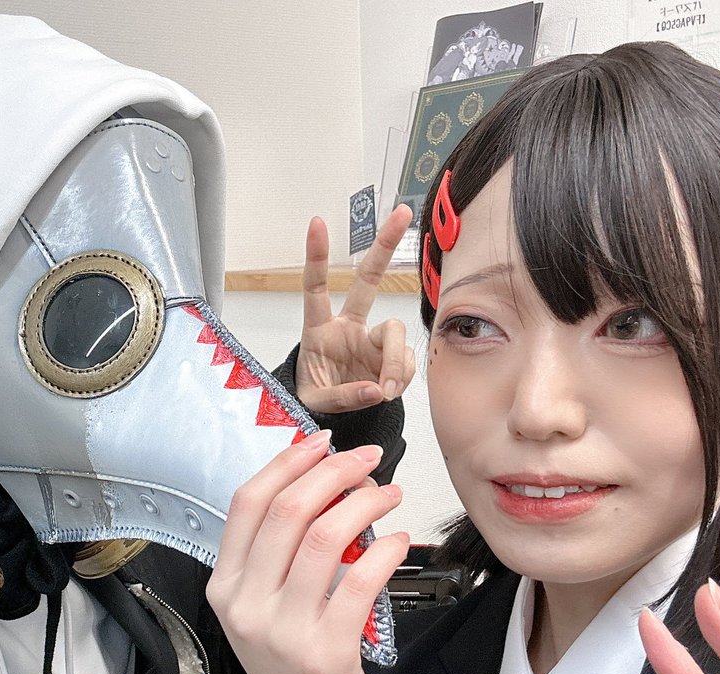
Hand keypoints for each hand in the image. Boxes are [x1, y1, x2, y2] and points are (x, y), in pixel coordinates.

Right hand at [206, 431, 408, 673]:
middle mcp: (246, 605)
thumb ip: (277, 550)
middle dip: (334, 472)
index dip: (288, 462)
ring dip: (365, 503)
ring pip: (325, 538)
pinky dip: (384, 550)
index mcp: (225, 584)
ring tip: (388, 494)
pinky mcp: (326, 654)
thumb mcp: (264, 602)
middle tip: (369, 461)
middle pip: (288, 512)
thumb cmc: (292, 655)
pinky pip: (360, 583)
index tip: (324, 442)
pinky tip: (396, 540)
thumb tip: (320, 475)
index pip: (248, 503)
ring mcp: (283, 632)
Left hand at [296, 204, 416, 413]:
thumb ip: (343, 396)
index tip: (317, 223)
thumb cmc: (314, 397)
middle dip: (385, 245)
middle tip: (402, 213)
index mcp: (318, 329)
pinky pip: (406, 360)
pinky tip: (388, 388)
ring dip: (395, 363)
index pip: (315, 287)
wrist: (332, 415)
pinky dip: (401, 377)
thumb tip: (376, 389)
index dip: (316, 256)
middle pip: (368, 279)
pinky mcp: (390, 355)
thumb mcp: (315, 402)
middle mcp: (348, 326)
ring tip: (385, 390)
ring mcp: (371, 339)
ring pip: (395, 333)